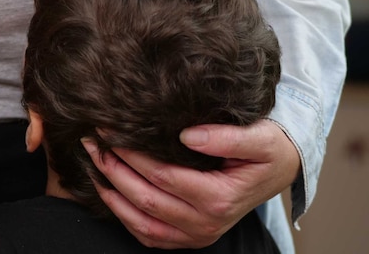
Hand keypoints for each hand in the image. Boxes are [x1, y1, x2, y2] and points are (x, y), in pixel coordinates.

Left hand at [85, 119, 299, 248]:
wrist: (277, 171)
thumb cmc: (266, 151)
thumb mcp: (260, 139)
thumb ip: (227, 137)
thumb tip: (187, 136)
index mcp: (220, 199)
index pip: (163, 175)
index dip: (131, 153)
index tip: (110, 129)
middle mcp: (206, 223)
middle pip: (146, 198)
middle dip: (113, 169)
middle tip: (92, 141)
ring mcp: (196, 235)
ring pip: (141, 221)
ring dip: (111, 192)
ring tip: (93, 161)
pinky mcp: (188, 238)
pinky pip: (147, 234)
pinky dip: (122, 215)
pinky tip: (107, 189)